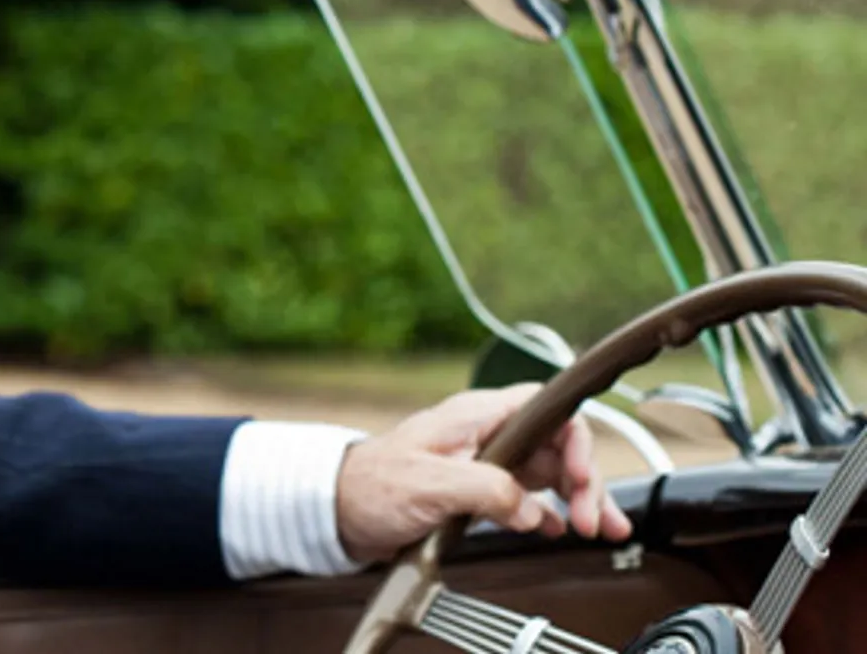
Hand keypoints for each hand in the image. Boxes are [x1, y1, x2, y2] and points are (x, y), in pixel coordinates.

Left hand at [334, 383, 633, 562]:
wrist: (338, 509)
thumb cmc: (372, 484)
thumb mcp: (431, 484)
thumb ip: (487, 491)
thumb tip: (531, 510)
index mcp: (477, 416)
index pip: (546, 408)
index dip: (574, 438)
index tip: (579, 476)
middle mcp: (487, 433)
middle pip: (557, 444)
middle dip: (584, 479)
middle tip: (594, 519)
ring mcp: (485, 461)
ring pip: (549, 471)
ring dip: (578, 498)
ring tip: (599, 528)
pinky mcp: (478, 490)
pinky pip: (528, 496)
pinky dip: (550, 513)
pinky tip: (560, 529)